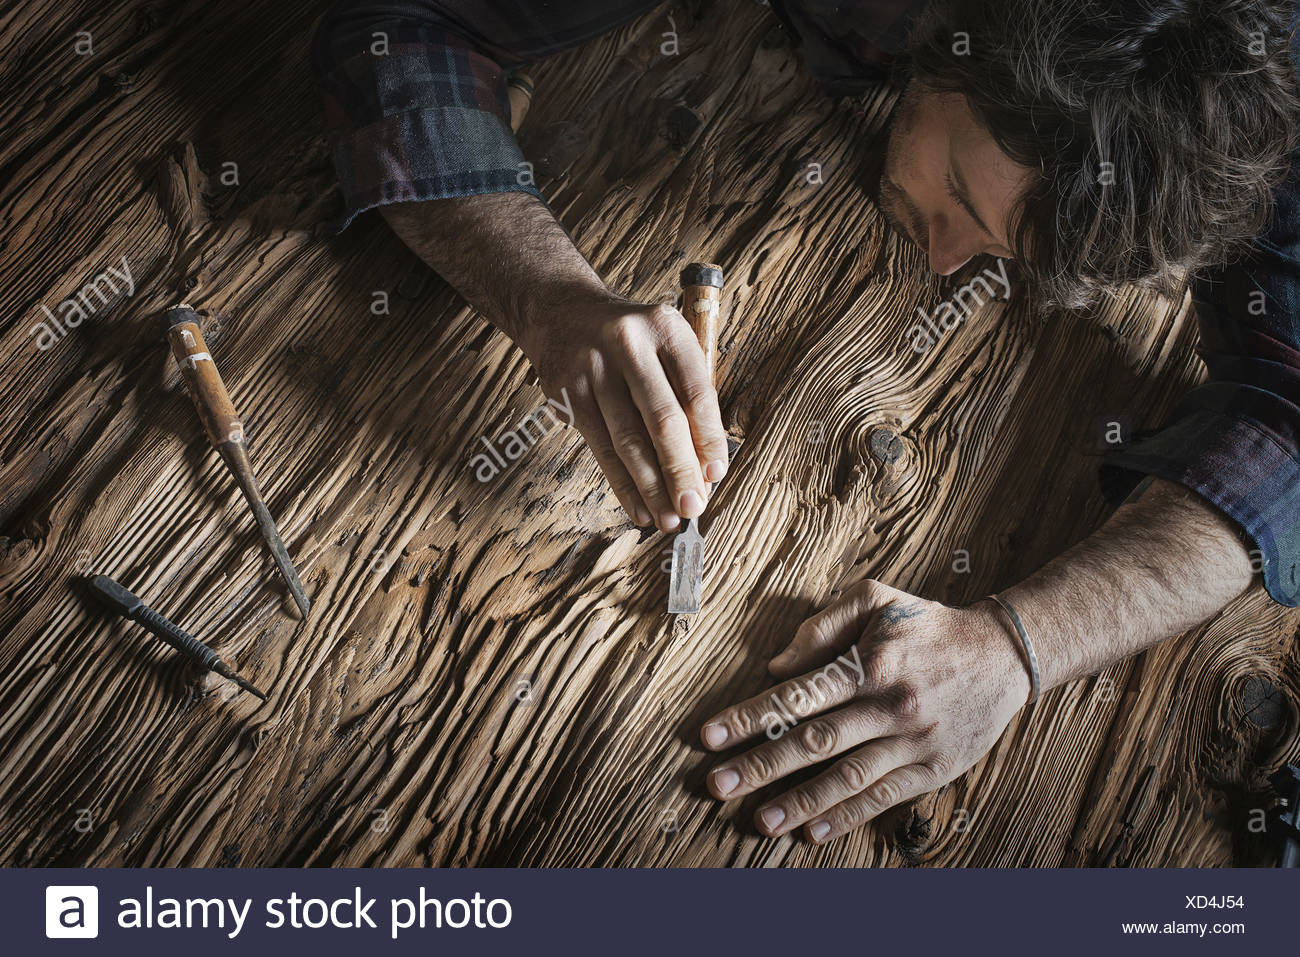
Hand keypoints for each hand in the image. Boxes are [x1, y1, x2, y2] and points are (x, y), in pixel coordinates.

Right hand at [518, 293, 727, 531]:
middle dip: (681, 470)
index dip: (709, 438)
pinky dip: (621, 484)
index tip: (716, 474)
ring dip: (651, 487)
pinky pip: (600, 449)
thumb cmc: (630, 343)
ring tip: (668, 518)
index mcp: (666, 328)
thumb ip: (687, 392)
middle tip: (693, 507)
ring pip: (628, 440)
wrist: (562, 314)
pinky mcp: (567, 392)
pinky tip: (638, 508)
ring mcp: (593, 368)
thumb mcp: (664, 345)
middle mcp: (629, 343)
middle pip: (662, 419)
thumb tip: (706, 466)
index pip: (696, 391)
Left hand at [700, 580, 1031, 843]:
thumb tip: (777, 665)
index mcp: (869, 662)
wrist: (1005, 653)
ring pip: (846, 777)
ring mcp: (911, 742)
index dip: (750, 717)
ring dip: (798, 803)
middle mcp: (888, 706)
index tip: (710, 735)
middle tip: (716, 785)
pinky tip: (812, 833)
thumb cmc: (929, 624)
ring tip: (758, 821)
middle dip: (759, 765)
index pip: (798, 695)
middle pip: (814, 742)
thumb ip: (823, 624)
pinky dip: (846, 817)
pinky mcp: (932, 769)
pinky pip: (883, 798)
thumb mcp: (877, 599)